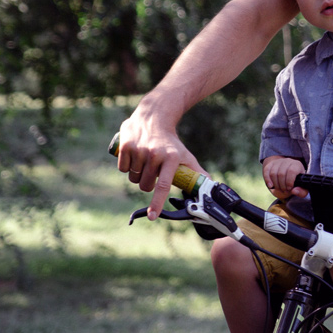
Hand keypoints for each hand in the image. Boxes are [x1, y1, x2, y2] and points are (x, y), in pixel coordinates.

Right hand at [115, 98, 202, 219]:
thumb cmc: (170, 142)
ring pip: (133, 178)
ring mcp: (139, 150)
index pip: (163, 186)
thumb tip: (209, 184)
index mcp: (170, 158)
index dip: (157, 203)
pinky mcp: (125, 146)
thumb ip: (195, 171)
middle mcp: (154, 154)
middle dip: (147, 184)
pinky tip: (134, 155)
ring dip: (137, 175)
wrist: (154, 116)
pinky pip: (122, 169)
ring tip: (144, 161)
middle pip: (145, 186)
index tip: (153, 216)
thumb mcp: (184, 155)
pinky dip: (126, 167)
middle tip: (152, 171)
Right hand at [263, 157, 306, 199]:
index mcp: (297, 165)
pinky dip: (267, 180)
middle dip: (282, 185)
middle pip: (281, 174)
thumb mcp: (302, 187)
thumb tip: (294, 191)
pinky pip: (266, 171)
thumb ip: (302, 191)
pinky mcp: (270, 164)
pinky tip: (271, 186)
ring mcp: (278, 162)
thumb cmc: (296, 181)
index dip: (289, 181)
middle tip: (284, 191)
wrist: (288, 174)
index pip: (291, 171)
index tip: (289, 188)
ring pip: (273, 173)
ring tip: (280, 189)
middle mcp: (287, 161)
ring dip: (275, 184)